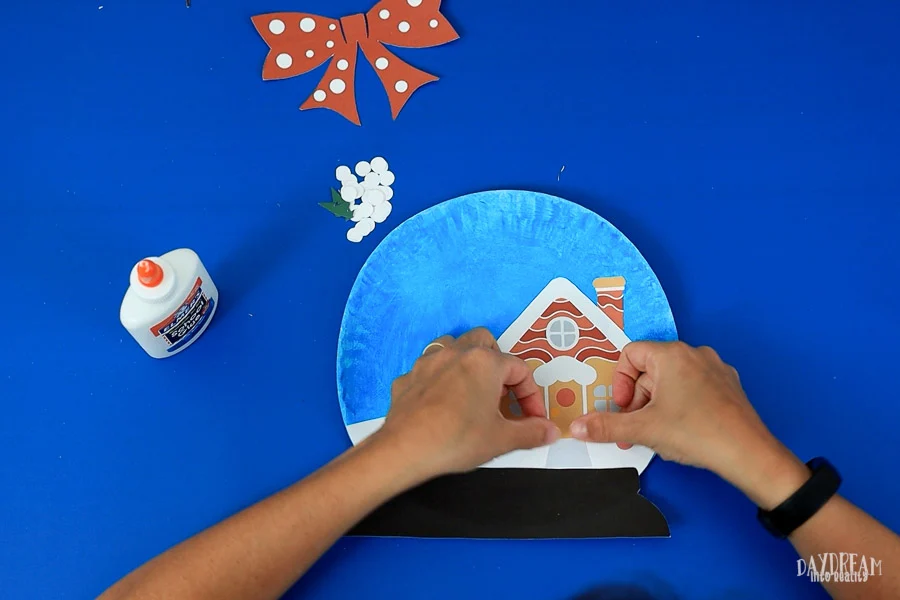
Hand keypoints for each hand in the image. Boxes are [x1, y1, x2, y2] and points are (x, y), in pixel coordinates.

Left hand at [374, 328, 560, 481]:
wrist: (405, 450)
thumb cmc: (455, 439)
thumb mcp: (501, 439)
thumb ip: (531, 431)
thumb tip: (550, 431)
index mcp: (485, 362)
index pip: (520, 370)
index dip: (531, 396)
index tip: (532, 419)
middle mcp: (456, 353)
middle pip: (486, 342)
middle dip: (499, 365)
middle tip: (503, 395)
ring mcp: (428, 362)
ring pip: (453, 347)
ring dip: (467, 363)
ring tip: (473, 392)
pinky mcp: (408, 377)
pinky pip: (429, 370)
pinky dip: (440, 380)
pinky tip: (442, 404)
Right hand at [570, 341, 808, 507]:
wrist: (749, 454)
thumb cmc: (696, 433)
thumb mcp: (643, 430)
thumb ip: (606, 426)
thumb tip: (576, 427)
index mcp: (672, 354)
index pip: (630, 355)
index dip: (620, 383)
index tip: (624, 409)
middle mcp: (695, 354)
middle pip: (650, 370)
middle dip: (637, 400)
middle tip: (635, 429)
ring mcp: (715, 369)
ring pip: (671, 381)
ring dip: (657, 405)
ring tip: (658, 434)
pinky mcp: (729, 387)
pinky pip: (693, 388)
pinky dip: (680, 406)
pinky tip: (683, 431)